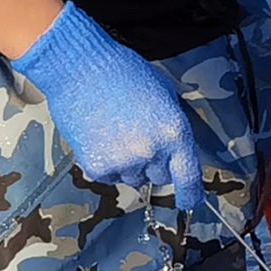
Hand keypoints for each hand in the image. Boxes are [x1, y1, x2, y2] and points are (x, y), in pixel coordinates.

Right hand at [9, 4, 205, 206]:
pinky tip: (99, 137)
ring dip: (128, 164)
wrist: (81, 69)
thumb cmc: (124, 73)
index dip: (190, 193)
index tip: (189, 200)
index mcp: (175, 132)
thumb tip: (176, 148)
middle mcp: (152, 152)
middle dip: (153, 164)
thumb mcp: (164, 95)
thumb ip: (172, 126)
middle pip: (159, 178)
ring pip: (133, 178)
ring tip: (115, 132)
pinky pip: (108, 177)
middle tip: (138, 138)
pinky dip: (105, 163)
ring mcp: (124, 162)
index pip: (189, 177)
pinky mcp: (97, 167)